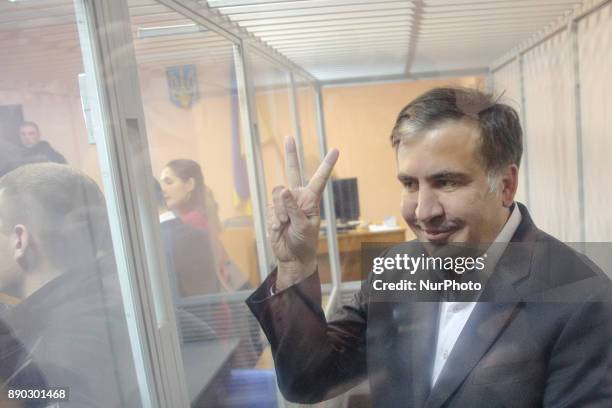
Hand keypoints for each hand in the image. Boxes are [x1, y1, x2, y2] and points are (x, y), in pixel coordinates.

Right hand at [268, 137, 338, 289]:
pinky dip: (274, 219)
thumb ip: (293, 208)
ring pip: (277, 194)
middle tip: (289, 137)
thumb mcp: (303, 226)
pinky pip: (270, 208)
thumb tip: (282, 189)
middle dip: (290, 154)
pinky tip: (280, 228)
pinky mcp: (272, 210)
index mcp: (311, 199)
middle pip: (293, 171)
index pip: (319, 178)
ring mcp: (284, 203)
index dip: (327, 164)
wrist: (291, 257)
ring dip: (281, 210)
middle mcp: (297, 197)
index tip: (336, 150)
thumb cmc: (304, 243)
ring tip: (286, 224)